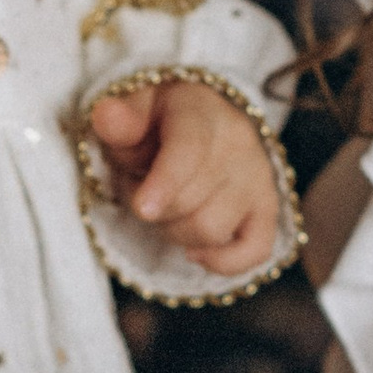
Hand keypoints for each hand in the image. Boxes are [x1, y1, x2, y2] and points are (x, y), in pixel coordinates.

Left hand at [90, 82, 280, 277]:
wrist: (202, 119)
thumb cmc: (156, 121)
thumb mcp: (131, 110)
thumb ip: (119, 119)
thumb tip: (106, 115)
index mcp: (201, 113)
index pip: (189, 151)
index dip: (165, 184)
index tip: (142, 208)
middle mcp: (238, 144)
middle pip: (191, 202)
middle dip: (151, 209)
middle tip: (142, 192)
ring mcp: (257, 178)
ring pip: (212, 230)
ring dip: (175, 232)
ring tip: (166, 209)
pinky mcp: (267, 208)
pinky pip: (255, 250)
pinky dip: (222, 261)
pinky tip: (196, 250)